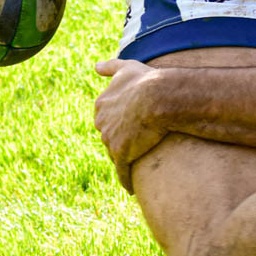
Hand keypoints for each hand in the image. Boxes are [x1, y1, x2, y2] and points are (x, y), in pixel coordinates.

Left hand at [93, 59, 169, 191]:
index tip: (132, 127)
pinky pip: (123, 172)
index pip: (108, 119)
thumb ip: (111, 67)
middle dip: (121, 142)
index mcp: (101, 105)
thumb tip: (96, 66)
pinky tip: (130, 188)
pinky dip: (126, 180)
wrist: (159, 97)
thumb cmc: (146, 81)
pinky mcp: (123, 155)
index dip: (121, 124)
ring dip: (125, 160)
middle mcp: (101, 123)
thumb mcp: (127, 68)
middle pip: (110, 138)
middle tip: (138, 145)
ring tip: (137, 166)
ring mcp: (111, 140)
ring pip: (116, 155)